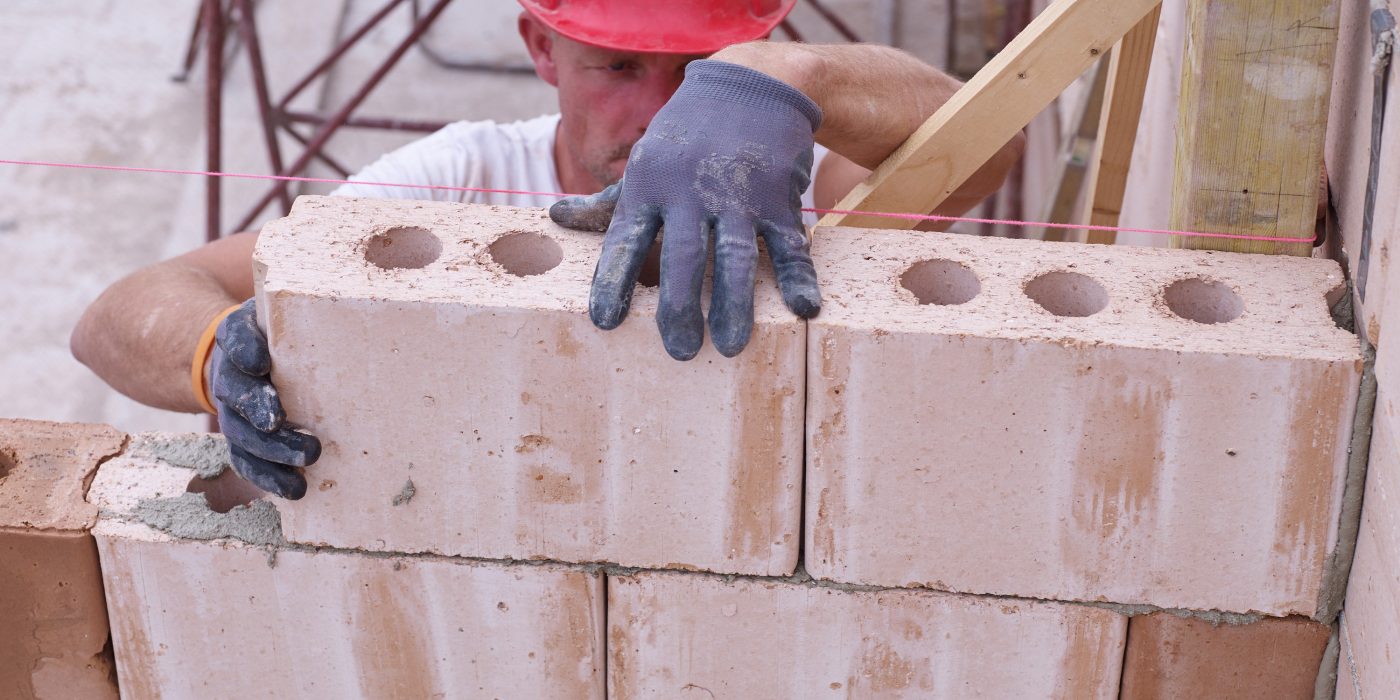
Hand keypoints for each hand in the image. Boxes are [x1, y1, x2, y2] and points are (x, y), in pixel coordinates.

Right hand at [211, 299, 319, 498]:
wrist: (248, 354)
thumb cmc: (285, 332)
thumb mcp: (289, 310)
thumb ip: (307, 308)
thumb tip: (362, 305)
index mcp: (239, 337)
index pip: (235, 338)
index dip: (244, 350)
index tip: (260, 361)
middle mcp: (230, 374)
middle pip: (235, 394)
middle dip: (259, 411)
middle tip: (286, 424)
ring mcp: (233, 411)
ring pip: (241, 435)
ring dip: (271, 453)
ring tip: (307, 461)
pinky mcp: (244, 439)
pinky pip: (248, 461)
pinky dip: (269, 477)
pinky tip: (296, 490)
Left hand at [550, 60, 823, 360]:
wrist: (750, 85)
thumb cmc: (687, 137)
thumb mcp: (645, 162)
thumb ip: (606, 202)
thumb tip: (555, 218)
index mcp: (649, 187)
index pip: (623, 241)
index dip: (612, 282)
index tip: (604, 322)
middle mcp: (689, 191)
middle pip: (681, 256)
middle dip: (679, 307)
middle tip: (680, 351)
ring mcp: (737, 193)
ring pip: (734, 255)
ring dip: (734, 303)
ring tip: (732, 345)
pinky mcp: (778, 195)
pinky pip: (788, 243)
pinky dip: (796, 276)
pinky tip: (802, 309)